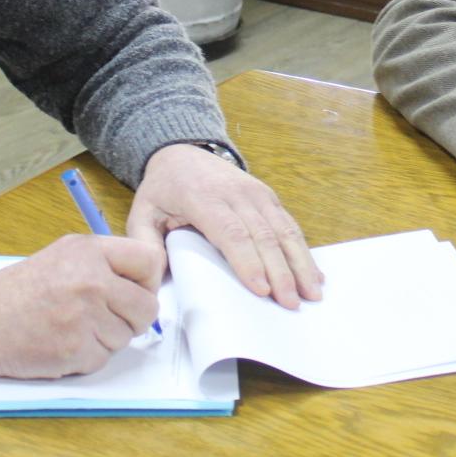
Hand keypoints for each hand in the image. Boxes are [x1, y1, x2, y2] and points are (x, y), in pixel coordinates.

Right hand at [0, 233, 163, 379]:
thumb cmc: (19, 290)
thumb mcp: (63, 255)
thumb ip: (105, 263)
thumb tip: (148, 283)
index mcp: (89, 251)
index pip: (150, 262)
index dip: (148, 281)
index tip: (136, 290)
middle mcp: (90, 281)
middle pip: (147, 307)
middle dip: (133, 317)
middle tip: (107, 317)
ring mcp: (84, 318)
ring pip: (126, 337)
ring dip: (107, 338)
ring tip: (73, 326)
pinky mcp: (76, 351)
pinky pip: (104, 358)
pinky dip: (88, 356)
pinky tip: (63, 343)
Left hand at [127, 144, 323, 309]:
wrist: (182, 152)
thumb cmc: (162, 190)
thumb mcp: (141, 212)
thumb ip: (144, 243)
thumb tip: (153, 277)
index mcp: (203, 198)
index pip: (231, 232)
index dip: (248, 262)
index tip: (262, 290)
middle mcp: (236, 194)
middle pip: (263, 236)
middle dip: (280, 272)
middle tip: (291, 304)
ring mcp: (257, 193)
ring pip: (284, 230)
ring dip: (299, 264)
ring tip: (312, 294)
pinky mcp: (269, 197)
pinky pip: (290, 224)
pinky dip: (303, 251)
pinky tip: (314, 274)